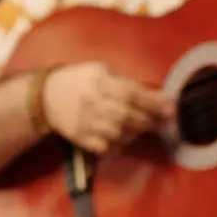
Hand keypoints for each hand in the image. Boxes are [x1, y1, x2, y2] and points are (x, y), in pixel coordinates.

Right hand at [40, 61, 170, 153]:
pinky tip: (122, 136)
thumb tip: (157, 97)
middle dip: (149, 120)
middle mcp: (92, 102)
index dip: (154, 102)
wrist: (46, 97)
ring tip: (141, 127)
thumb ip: (126, 83)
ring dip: (136, 132)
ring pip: (119, 133)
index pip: (132, 94)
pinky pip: (106, 146)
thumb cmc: (79, 80)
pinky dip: (119, 143)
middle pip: (128, 116)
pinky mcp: (80, 138)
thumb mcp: (101, 71)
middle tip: (160, 121)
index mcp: (98, 82)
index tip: (171, 107)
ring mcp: (85, 122)